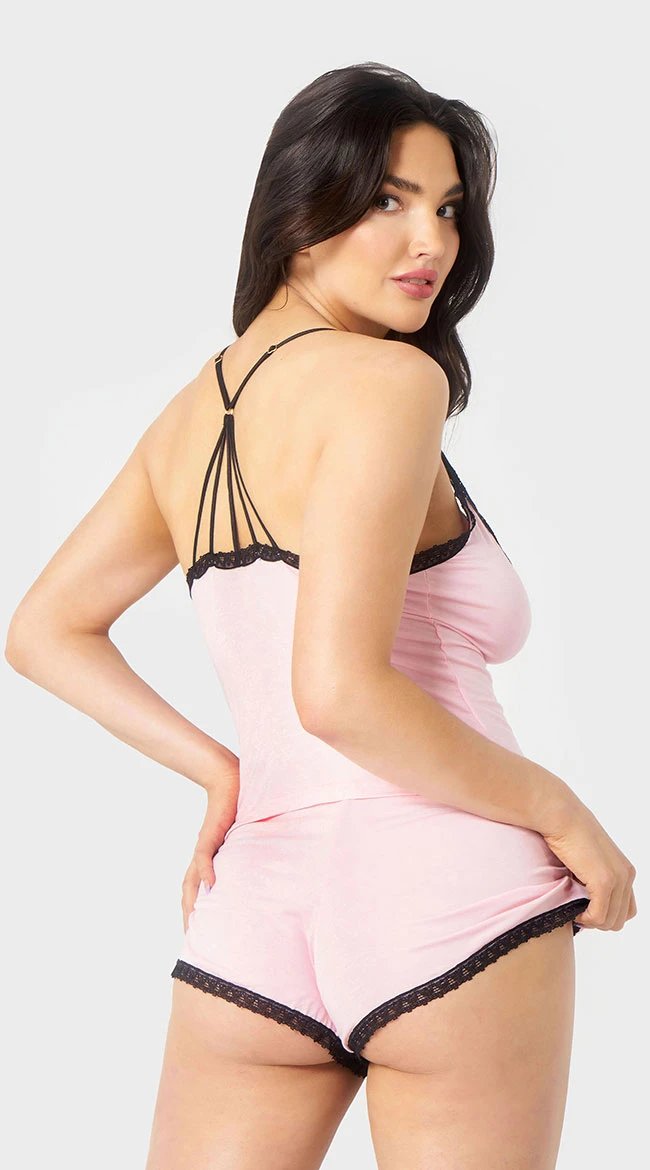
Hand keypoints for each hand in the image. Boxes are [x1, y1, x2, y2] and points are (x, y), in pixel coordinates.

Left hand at [181, 761, 239, 932]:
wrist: (229, 782)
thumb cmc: (238, 810)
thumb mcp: (243, 841)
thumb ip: (246, 858)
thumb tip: (263, 876)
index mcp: (209, 860)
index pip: (197, 891)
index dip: (196, 912)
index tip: (199, 934)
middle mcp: (202, 857)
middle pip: (189, 892)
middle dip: (189, 915)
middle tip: (193, 940)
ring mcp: (204, 847)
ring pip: (192, 880)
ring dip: (192, 901)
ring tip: (194, 923)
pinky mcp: (210, 834)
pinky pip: (204, 856)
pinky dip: (206, 872)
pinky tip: (209, 886)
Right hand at [539, 796, 636, 931]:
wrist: (560, 816)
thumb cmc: (566, 834)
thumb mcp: (588, 860)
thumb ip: (594, 879)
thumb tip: (586, 903)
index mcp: (626, 870)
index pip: (626, 909)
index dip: (605, 915)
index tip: (584, 909)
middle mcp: (627, 874)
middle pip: (620, 919)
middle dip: (598, 921)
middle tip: (578, 912)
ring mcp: (618, 878)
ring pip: (611, 922)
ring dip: (591, 922)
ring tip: (575, 910)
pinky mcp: (604, 881)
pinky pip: (599, 916)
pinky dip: (585, 919)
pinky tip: (573, 910)